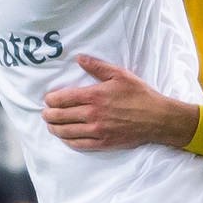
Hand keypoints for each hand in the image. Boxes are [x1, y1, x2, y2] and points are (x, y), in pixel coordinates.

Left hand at [41, 55, 195, 150]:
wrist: (157, 118)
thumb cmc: (139, 94)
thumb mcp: (119, 74)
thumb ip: (97, 66)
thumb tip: (79, 58)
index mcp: (95, 95)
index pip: (63, 99)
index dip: (51, 100)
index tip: (48, 100)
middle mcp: (93, 114)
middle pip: (61, 116)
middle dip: (49, 115)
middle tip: (45, 113)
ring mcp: (97, 130)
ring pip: (67, 132)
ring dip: (55, 129)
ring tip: (51, 126)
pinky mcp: (103, 143)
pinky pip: (79, 144)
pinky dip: (68, 141)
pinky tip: (65, 138)